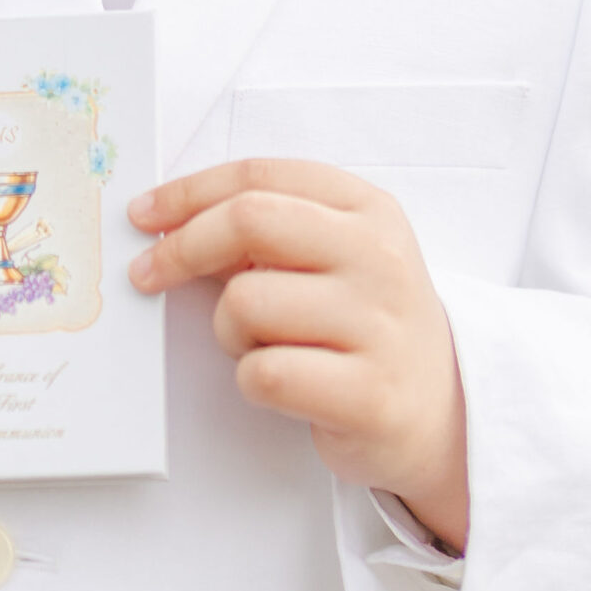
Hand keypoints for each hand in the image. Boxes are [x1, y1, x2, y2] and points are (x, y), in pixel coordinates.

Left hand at [128, 158, 468, 550]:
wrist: (446, 413)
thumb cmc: (366, 326)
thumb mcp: (335, 257)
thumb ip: (268, 230)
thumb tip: (169, 222)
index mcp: (367, 209)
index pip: (260, 177)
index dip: (189, 192)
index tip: (144, 215)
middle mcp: (378, 256)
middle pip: (249, 221)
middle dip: (184, 247)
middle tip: (149, 274)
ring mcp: (379, 325)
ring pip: (246, 303)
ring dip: (229, 330)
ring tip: (260, 345)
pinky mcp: (369, 394)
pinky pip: (264, 373)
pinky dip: (251, 380)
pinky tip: (281, 383)